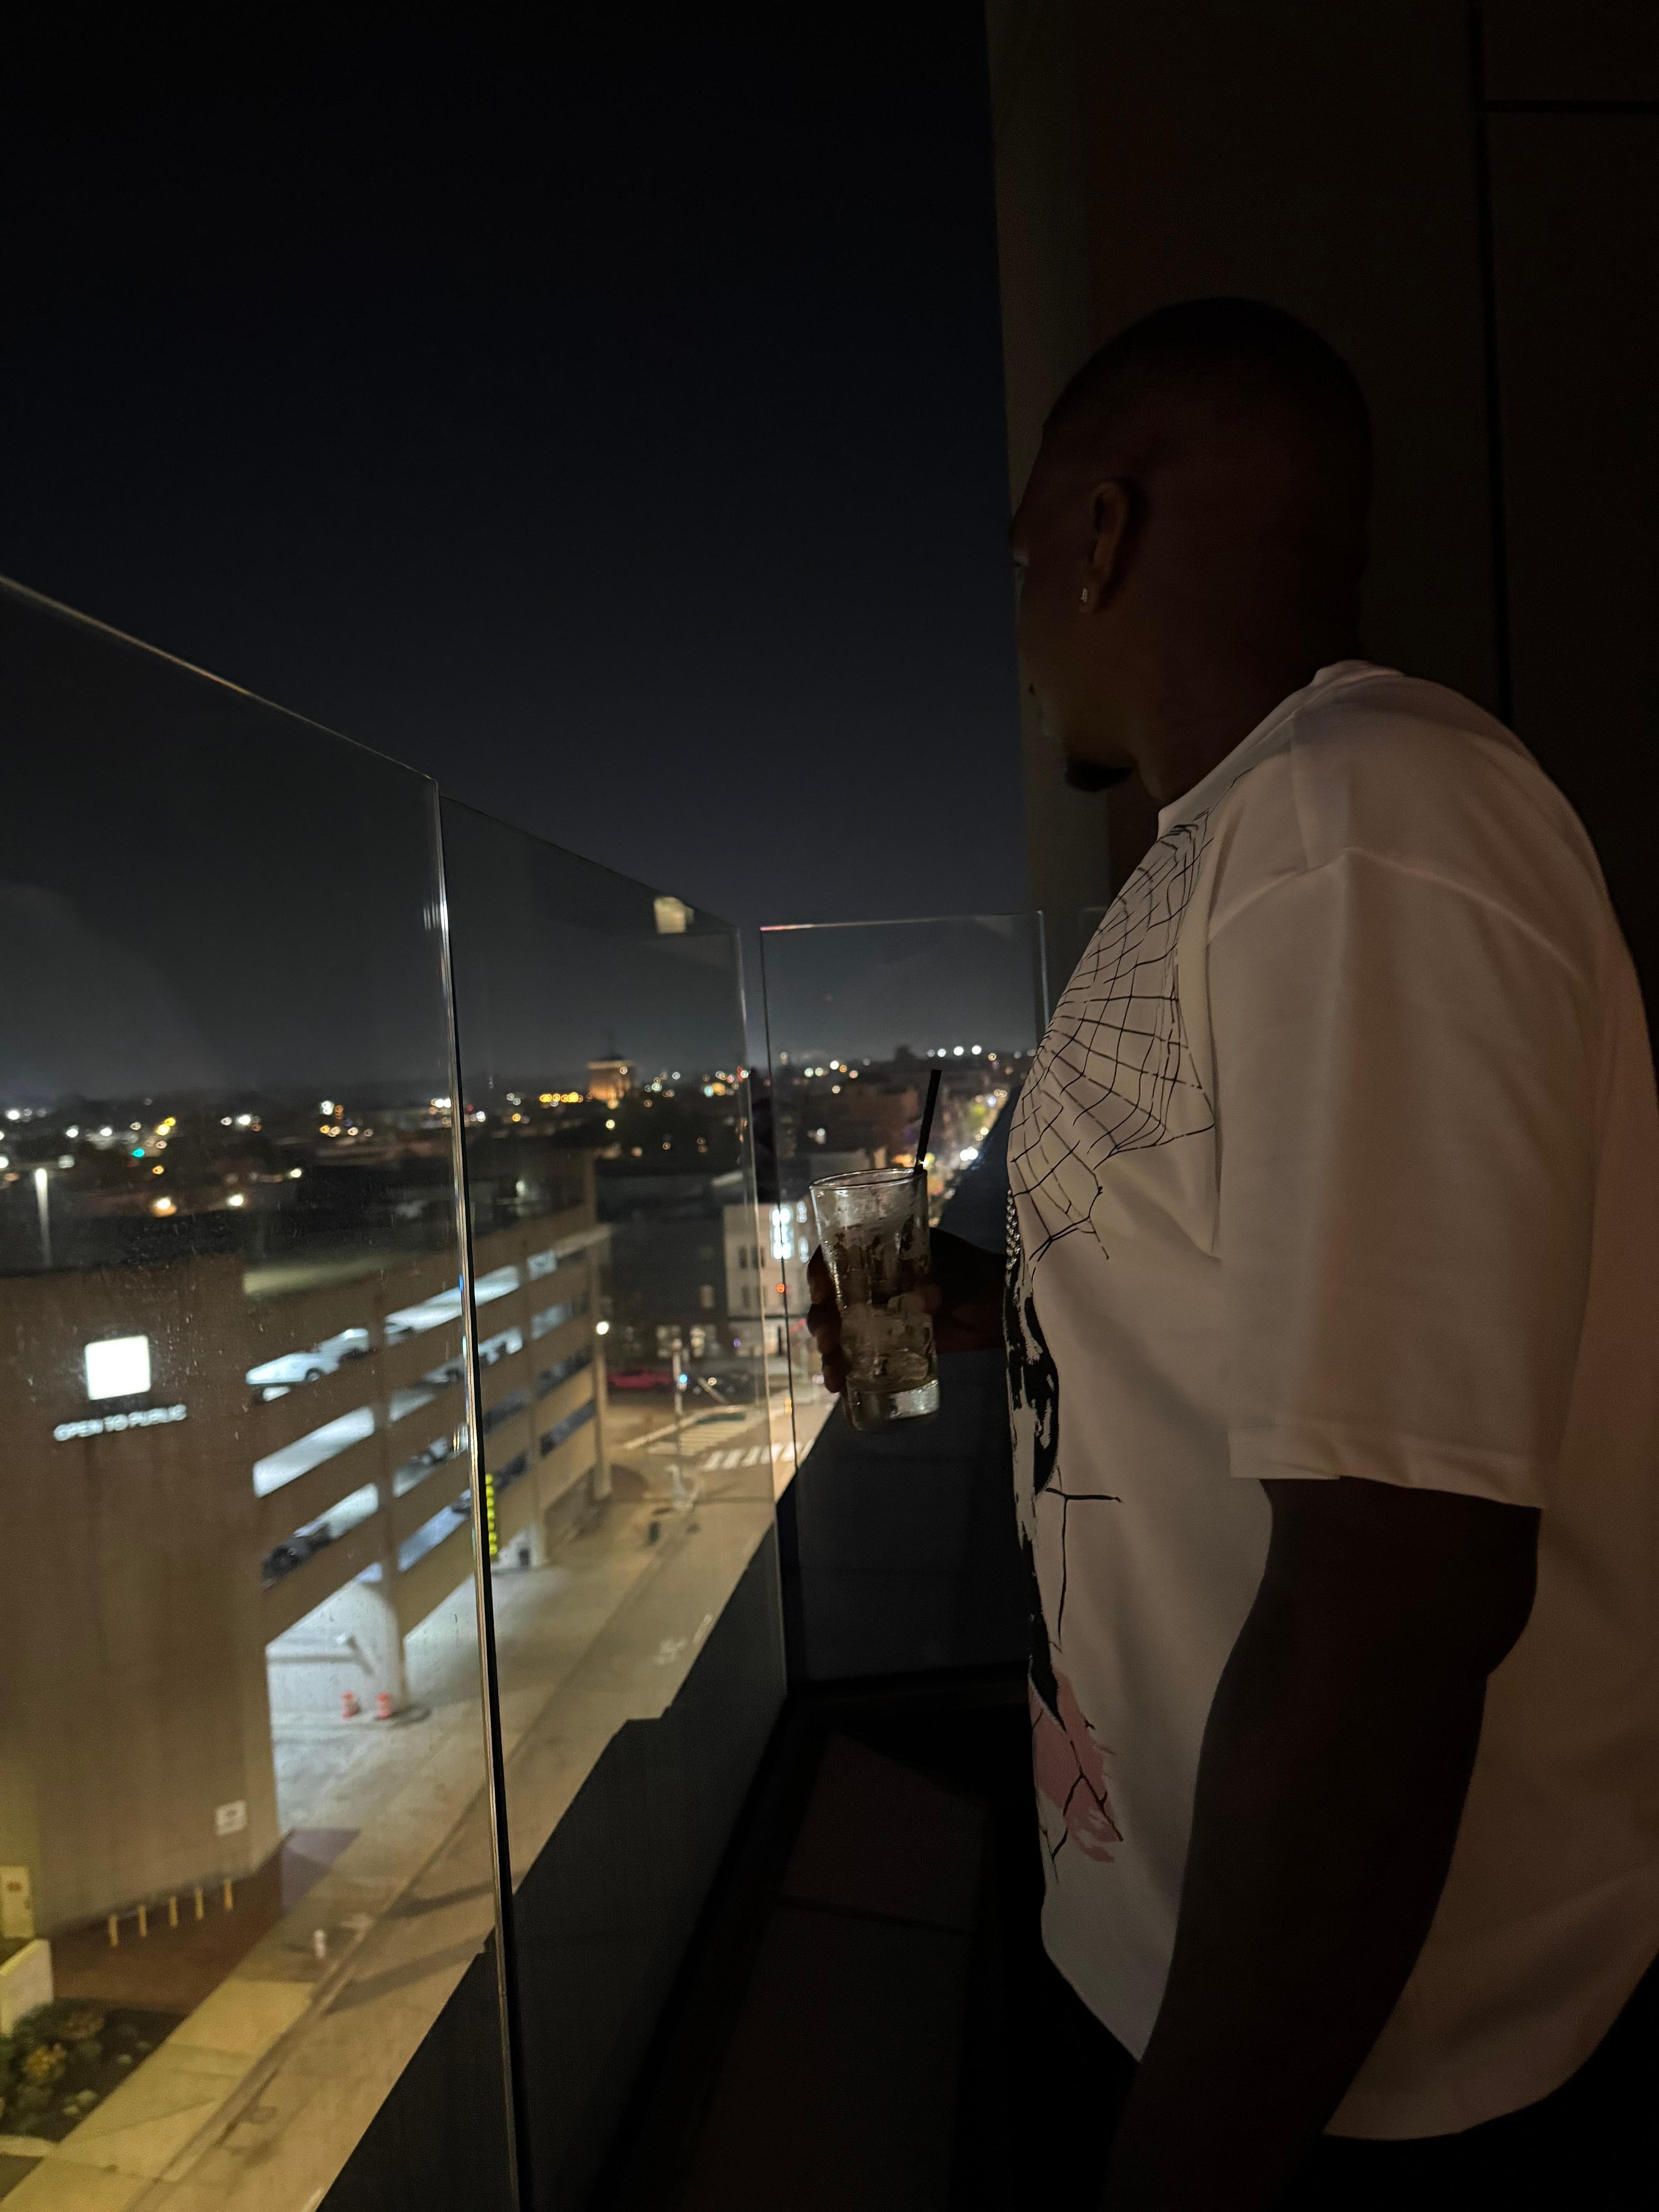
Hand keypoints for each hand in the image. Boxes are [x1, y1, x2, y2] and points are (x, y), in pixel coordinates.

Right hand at [806, 1229, 1002, 1395]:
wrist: (999, 1311)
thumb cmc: (979, 1278)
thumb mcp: (959, 1273)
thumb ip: (941, 1281)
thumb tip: (922, 1298)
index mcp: (884, 1252)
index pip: (840, 1254)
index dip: (821, 1271)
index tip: (820, 1293)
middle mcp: (874, 1281)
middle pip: (832, 1297)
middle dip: (822, 1321)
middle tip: (829, 1341)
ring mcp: (880, 1312)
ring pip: (841, 1329)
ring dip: (830, 1351)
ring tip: (834, 1375)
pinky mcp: (890, 1341)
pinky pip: (860, 1353)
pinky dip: (847, 1369)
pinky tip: (840, 1386)